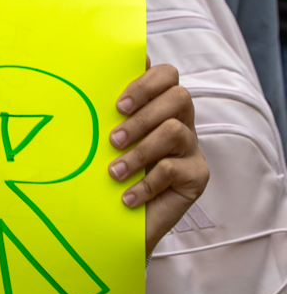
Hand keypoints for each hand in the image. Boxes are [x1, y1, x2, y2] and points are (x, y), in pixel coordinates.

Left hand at [108, 61, 207, 255]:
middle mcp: (180, 121)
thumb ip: (109, 110)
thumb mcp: (105, 138)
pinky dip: (145, 183)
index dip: (146, 83)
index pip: (167, 75)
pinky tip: (127, 196)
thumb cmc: (110, 171)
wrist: (119, 220)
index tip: (118, 105)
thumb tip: (97, 73)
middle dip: (142, 116)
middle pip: (179, 97)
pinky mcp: (197, 175)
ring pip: (175, 131)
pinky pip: (174, 169)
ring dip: (139, 152)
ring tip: (114, 172)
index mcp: (158, 105)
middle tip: (113, 139)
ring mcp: (191, 148)